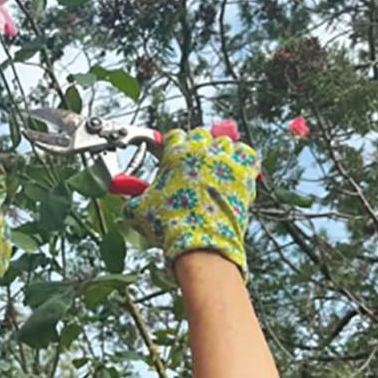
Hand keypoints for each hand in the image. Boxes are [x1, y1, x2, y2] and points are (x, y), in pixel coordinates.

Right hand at [124, 127, 259, 278]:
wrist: (200, 242)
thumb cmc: (171, 225)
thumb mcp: (142, 211)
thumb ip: (135, 201)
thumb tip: (130, 206)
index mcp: (176, 153)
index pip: (175, 136)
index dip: (173, 147)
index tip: (174, 157)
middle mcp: (201, 151)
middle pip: (201, 135)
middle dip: (197, 147)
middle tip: (194, 165)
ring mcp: (225, 160)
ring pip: (225, 143)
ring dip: (220, 152)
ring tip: (215, 169)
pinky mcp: (244, 173)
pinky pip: (247, 154)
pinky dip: (242, 158)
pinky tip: (236, 170)